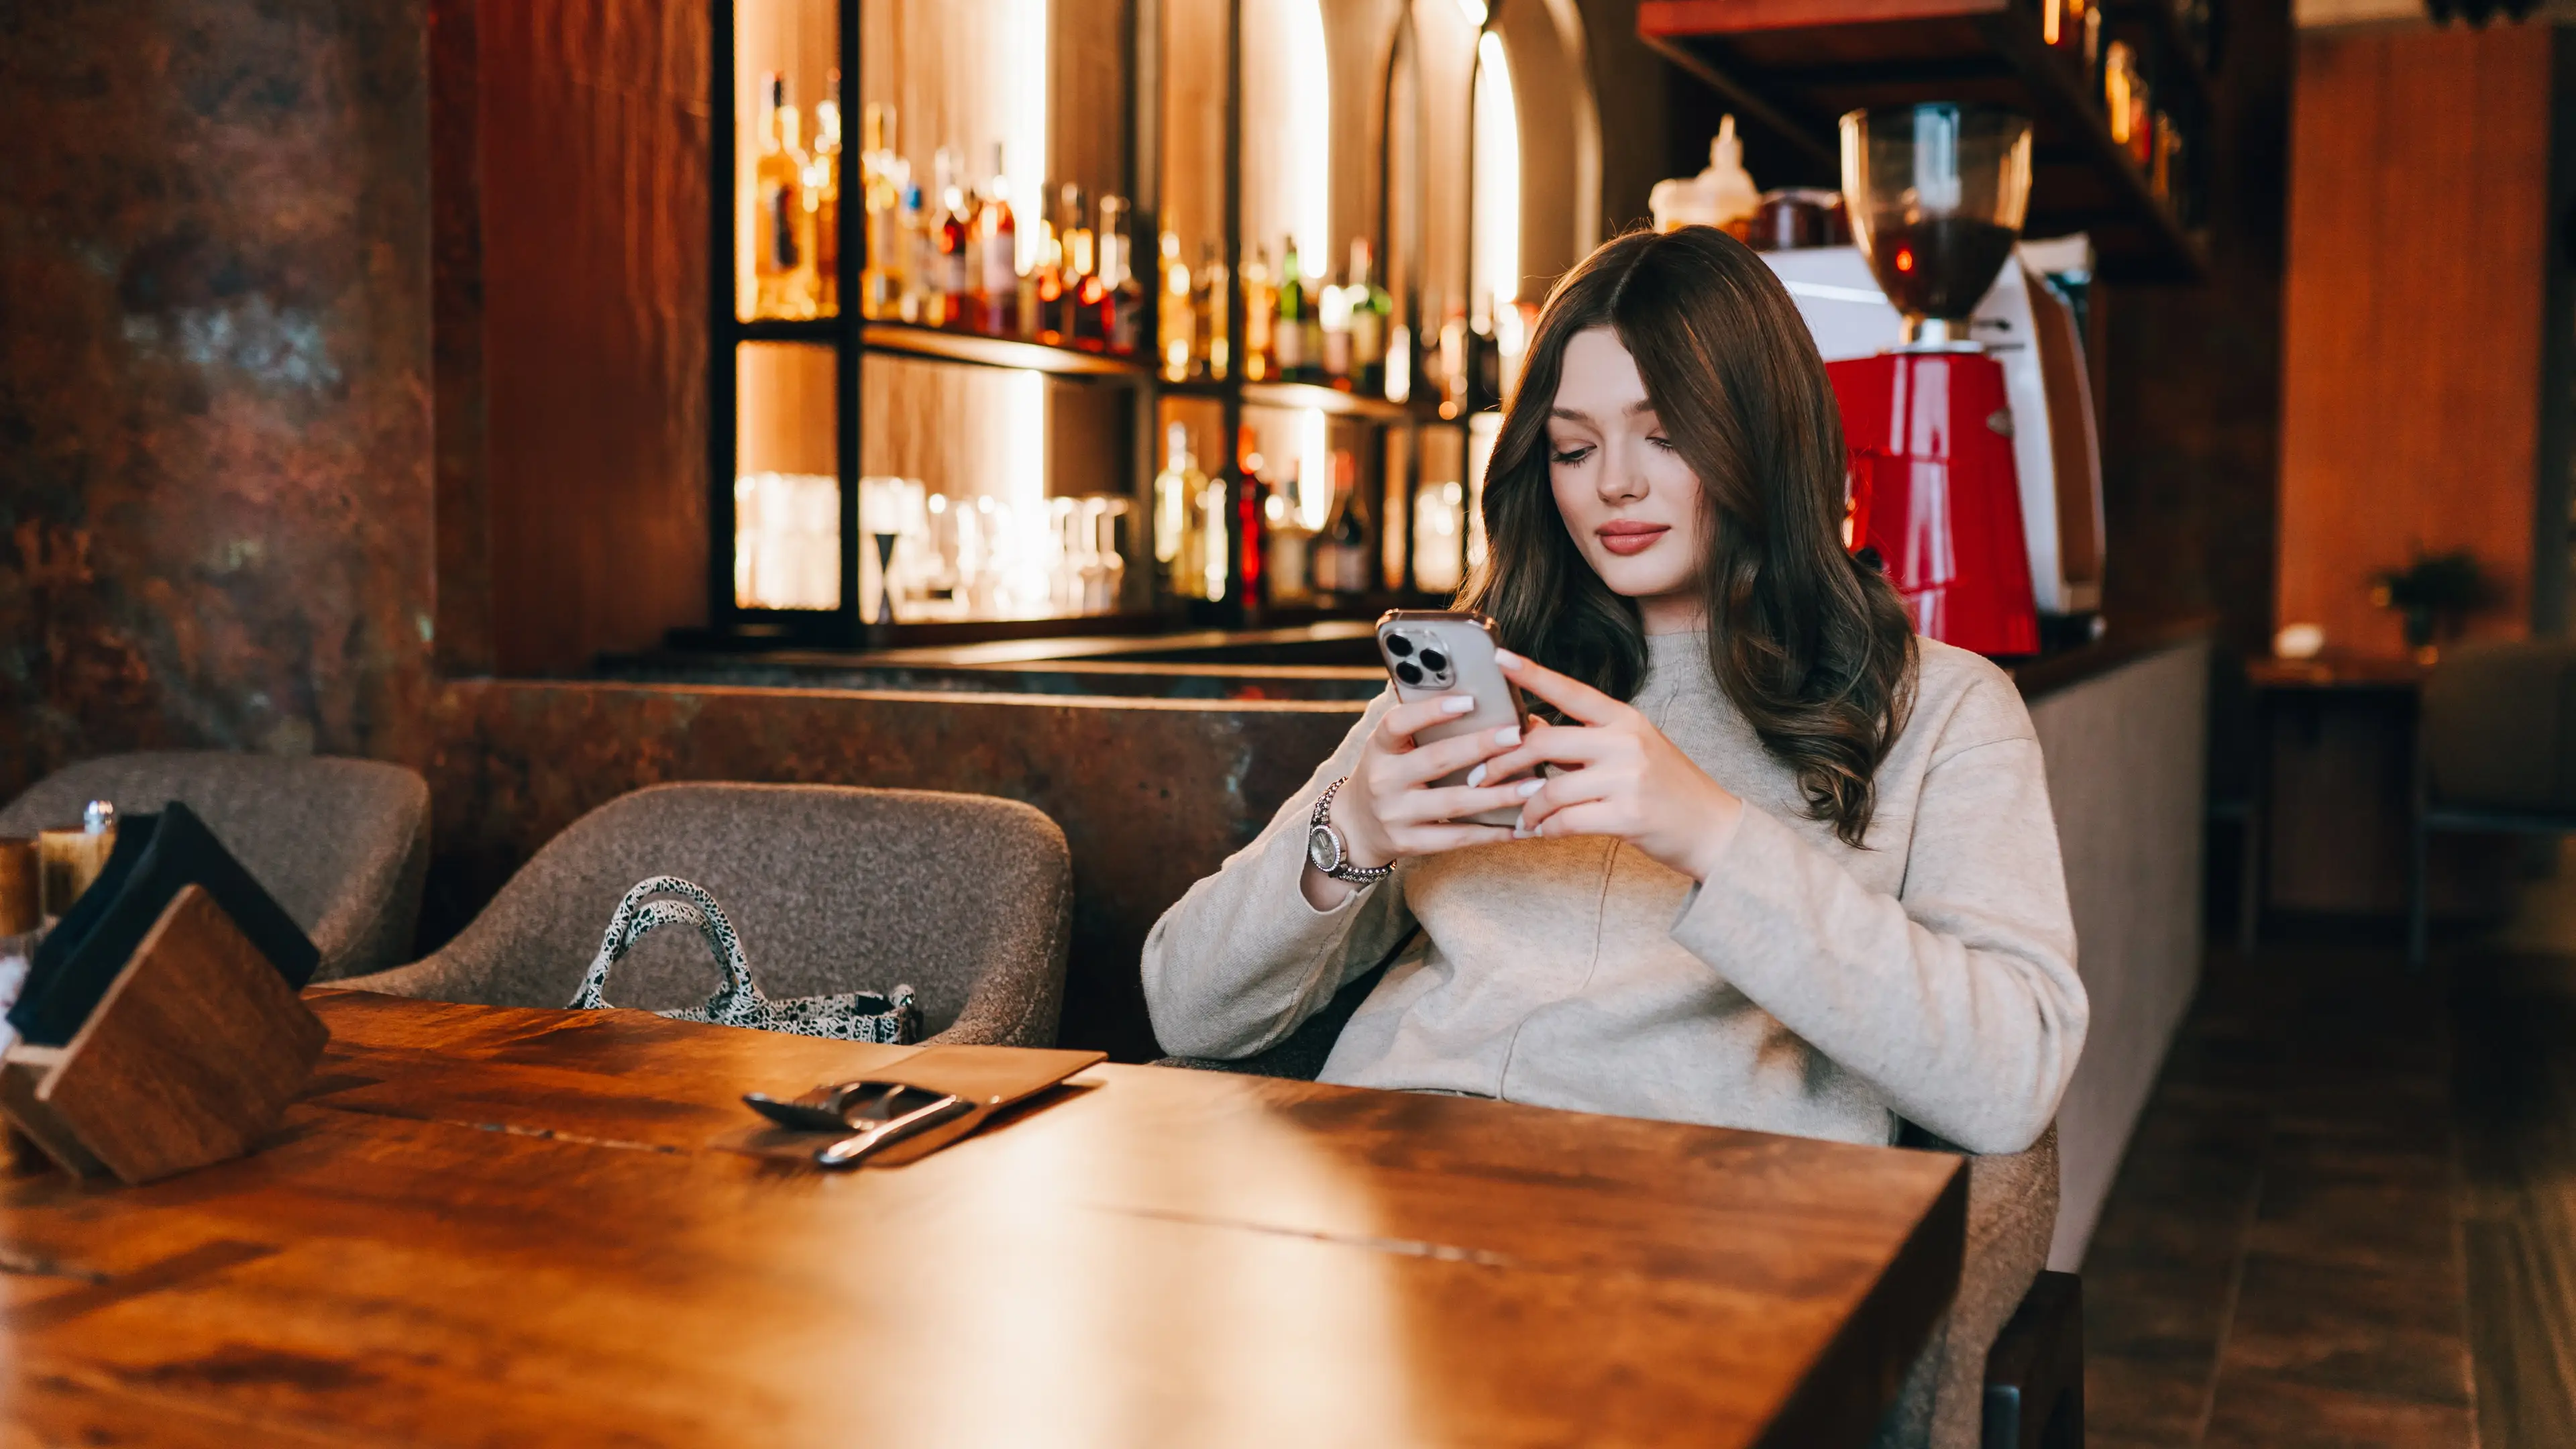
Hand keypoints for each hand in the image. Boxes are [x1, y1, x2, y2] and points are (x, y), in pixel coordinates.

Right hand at [1332, 694, 1540, 868]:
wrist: (1355, 828)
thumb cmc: (1386, 775)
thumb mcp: (1388, 748)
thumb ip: (1418, 726)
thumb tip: (1464, 691)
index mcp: (1379, 749)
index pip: (1397, 723)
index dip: (1431, 711)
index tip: (1469, 700)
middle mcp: (1384, 781)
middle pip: (1436, 761)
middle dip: (1480, 747)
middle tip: (1517, 736)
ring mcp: (1396, 815)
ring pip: (1454, 803)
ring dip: (1498, 794)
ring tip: (1534, 784)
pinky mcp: (1411, 843)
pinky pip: (1457, 837)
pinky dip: (1492, 832)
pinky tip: (1521, 825)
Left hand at [1478, 649, 1745, 881]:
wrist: (1712, 828)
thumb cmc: (1666, 789)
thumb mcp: (1631, 751)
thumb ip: (1584, 739)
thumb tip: (1531, 726)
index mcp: (1625, 720)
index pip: (1570, 691)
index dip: (1532, 674)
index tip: (1499, 658)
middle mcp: (1625, 742)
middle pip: (1545, 742)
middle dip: (1504, 761)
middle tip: (1482, 776)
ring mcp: (1627, 778)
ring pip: (1550, 789)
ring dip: (1527, 808)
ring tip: (1523, 819)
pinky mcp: (1627, 815)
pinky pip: (1566, 821)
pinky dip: (1546, 830)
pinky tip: (1541, 833)